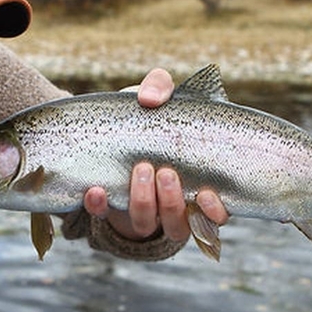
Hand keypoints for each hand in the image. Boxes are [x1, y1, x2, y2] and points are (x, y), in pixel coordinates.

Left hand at [83, 68, 228, 240]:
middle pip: (178, 225)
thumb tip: (150, 100)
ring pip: (146, 224)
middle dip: (172, 202)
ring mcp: (140, 210)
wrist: (109, 129)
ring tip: (140, 170)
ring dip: (144, 203)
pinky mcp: (108, 207)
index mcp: (196, 185)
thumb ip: (160, 87)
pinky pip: (103, 216)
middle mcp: (171, 206)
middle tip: (164, 172)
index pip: (216, 215)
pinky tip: (95, 190)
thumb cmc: (147, 116)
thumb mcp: (158, 98)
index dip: (214, 212)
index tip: (206, 194)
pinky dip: (99, 205)